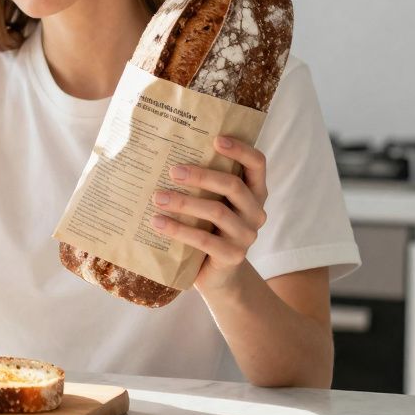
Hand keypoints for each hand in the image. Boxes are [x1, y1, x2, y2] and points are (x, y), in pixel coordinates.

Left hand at [149, 135, 268, 292]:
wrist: (217, 275)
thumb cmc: (208, 228)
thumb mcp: (210, 202)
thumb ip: (203, 183)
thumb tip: (165, 152)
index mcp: (255, 192)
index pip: (257, 163)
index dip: (240, 149)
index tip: (215, 139)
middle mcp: (256, 211)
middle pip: (233, 185)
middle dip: (201, 175)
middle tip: (172, 170)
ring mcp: (247, 235)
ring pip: (217, 211)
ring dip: (184, 202)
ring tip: (157, 197)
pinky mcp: (233, 256)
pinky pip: (205, 240)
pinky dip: (178, 230)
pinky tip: (157, 222)